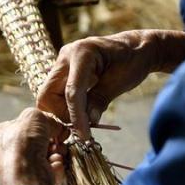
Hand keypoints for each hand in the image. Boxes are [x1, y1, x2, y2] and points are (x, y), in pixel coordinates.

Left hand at [0, 108, 69, 184]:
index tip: (52, 125)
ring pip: (49, 152)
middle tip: (57, 139)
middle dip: (52, 138)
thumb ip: (45, 116)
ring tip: (56, 152)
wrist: (28, 175)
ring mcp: (23, 167)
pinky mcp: (35, 179)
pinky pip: (52, 167)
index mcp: (3, 134)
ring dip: (57, 150)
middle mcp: (10, 151)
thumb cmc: (24, 143)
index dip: (41, 123)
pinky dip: (57, 164)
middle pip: (40, 138)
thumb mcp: (34, 116)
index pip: (25, 124)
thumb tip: (55, 127)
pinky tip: (54, 164)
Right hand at [36, 29, 184, 139]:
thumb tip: (88, 121)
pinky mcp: (64, 72)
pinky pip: (57, 94)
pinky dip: (67, 107)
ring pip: (49, 96)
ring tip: (85, 119)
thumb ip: (101, 100)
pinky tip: (83, 112)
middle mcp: (66, 56)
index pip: (72, 91)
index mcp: (82, 53)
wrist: (136, 48)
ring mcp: (63, 64)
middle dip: (62, 114)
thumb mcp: (120, 81)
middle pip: (48, 94)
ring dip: (63, 112)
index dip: (76, 116)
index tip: (84, 135)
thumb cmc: (133, 60)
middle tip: (82, 126)